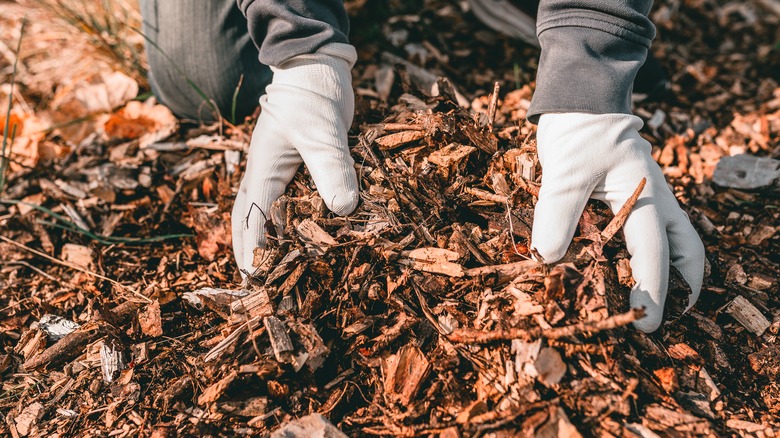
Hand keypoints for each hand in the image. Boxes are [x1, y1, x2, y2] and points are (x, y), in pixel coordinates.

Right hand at [232, 43, 359, 276]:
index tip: (258, 281)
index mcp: (263, 170)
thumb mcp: (322, 133)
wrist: (315, 67)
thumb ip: (330, 168)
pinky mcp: (294, 164)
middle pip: (246, 218)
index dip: (255, 251)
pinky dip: (284, 218)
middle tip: (252, 282)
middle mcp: (264, 172)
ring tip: (266, 264)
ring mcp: (277, 168)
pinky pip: (283, 198)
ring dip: (260, 236)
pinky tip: (298, 231)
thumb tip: (343, 210)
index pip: (253, 219)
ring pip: (260, 209)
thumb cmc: (313, 97)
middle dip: (247, 250)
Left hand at [531, 113, 704, 331]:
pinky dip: (652, 254)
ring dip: (674, 271)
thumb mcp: (564, 173)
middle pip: (686, 249)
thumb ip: (557, 215)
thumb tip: (549, 261)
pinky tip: (630, 270)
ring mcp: (649, 197)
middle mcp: (655, 199)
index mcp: (646, 195)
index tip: (645, 322)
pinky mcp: (633, 196)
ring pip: (677, 239)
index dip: (652, 288)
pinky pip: (652, 231)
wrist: (580, 100)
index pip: (654, 250)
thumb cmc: (576, 133)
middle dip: (681, 286)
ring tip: (660, 300)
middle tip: (667, 318)